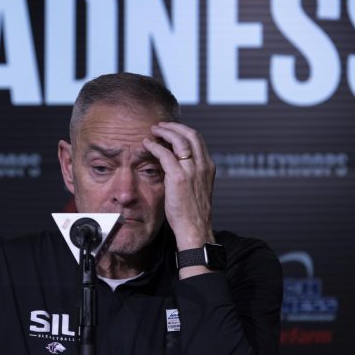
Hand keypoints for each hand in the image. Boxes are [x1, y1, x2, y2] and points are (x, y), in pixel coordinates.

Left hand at [142, 122, 215, 251]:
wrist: (195, 229)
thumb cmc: (192, 213)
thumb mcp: (196, 188)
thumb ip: (190, 173)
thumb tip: (175, 163)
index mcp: (208, 167)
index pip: (198, 139)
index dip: (183, 131)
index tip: (171, 130)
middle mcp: (202, 165)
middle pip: (191, 134)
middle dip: (174, 126)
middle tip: (160, 125)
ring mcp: (191, 171)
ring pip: (179, 140)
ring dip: (164, 132)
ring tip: (153, 130)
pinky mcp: (178, 178)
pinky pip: (165, 154)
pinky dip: (155, 146)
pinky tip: (147, 144)